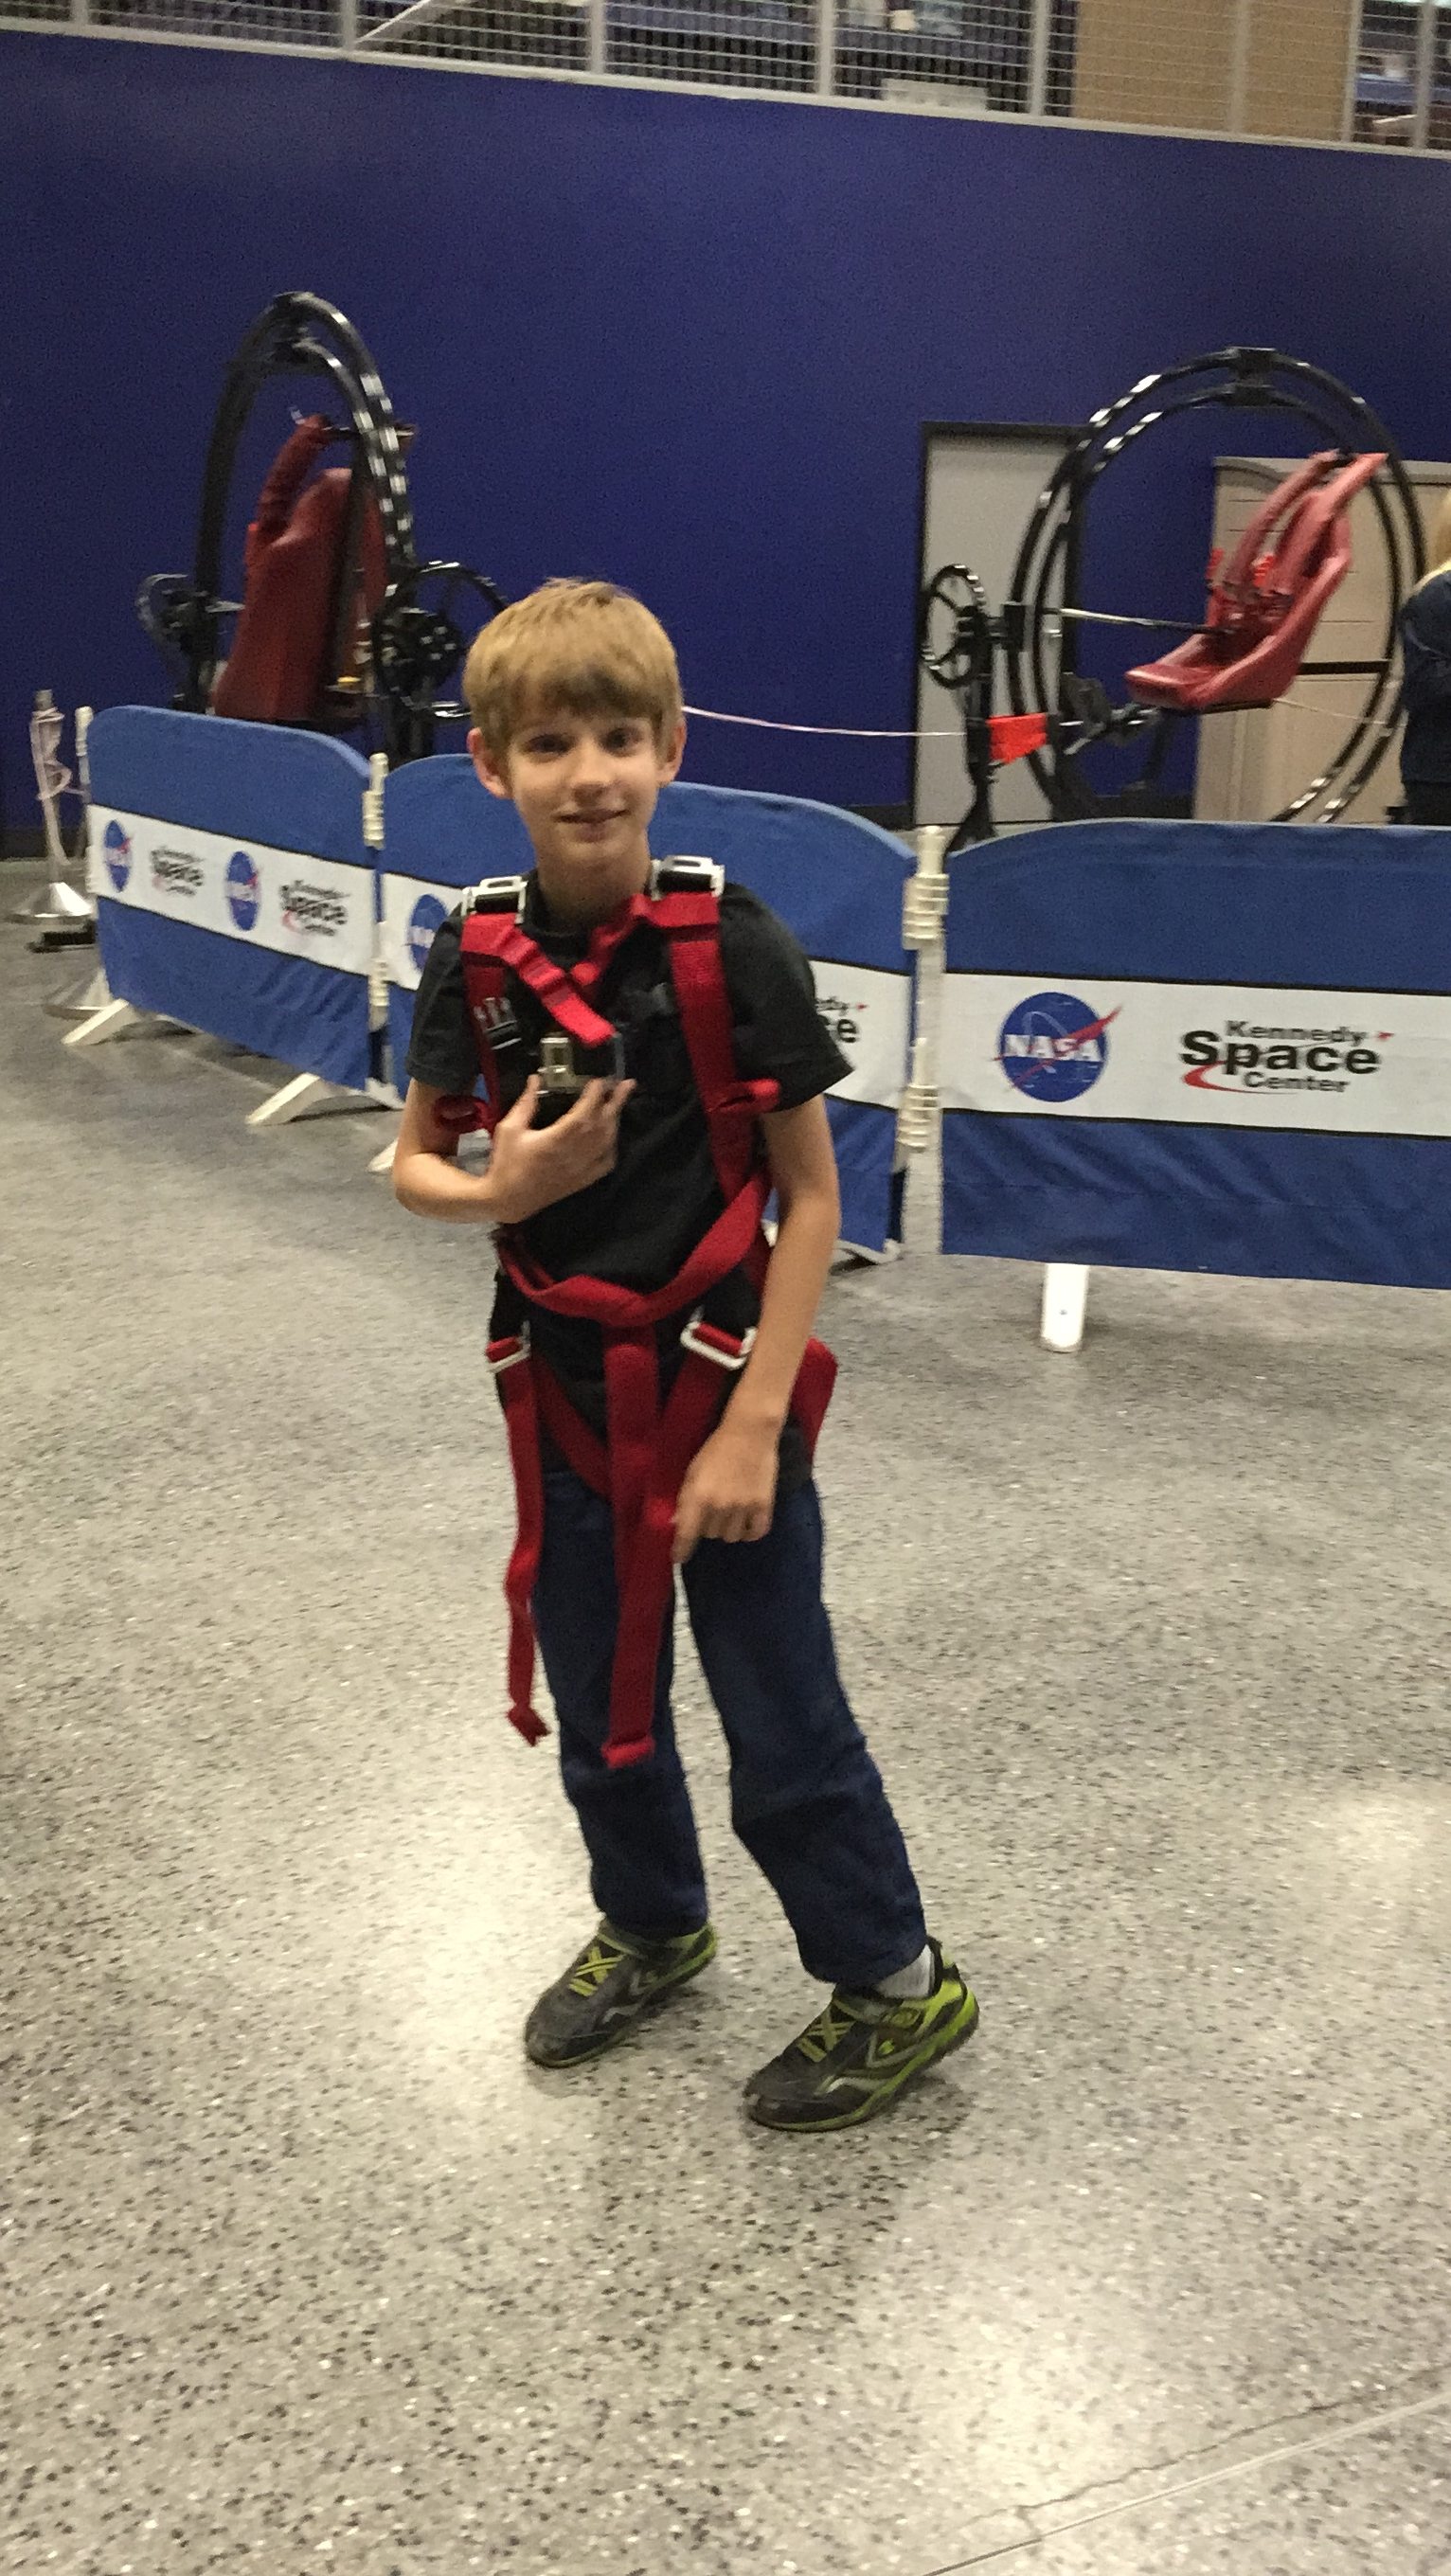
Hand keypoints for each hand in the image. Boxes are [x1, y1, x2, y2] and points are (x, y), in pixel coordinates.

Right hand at [486, 1075, 635, 1225]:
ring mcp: (581, 1169)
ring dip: (615, 1121)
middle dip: (616, 1102)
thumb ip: (526, 1103)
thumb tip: (536, 1079)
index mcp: (555, 1140)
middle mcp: (573, 1154)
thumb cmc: (506, 1163)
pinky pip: (606, 1163)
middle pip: (602, 1125)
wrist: (508, 1200)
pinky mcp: (583, 1180)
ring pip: (607, 1142)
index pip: (583, 1114)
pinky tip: (612, 1135)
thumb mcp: (509, 1128)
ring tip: (619, 1103)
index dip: (594, 1096)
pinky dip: (613, 1146)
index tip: (599, 1080)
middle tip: (627, 1084)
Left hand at [672, 1420, 778, 1564]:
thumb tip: (678, 1523)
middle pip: (710, 1535)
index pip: (687, 1533)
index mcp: (698, 1496)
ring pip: (731, 1536)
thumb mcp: (693, 1471)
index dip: (681, 1550)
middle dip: (708, 1526)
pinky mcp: (764, 1505)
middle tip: (712, 1509)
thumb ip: (685, 1499)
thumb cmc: (716, 1449)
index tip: (678, 1558)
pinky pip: (755, 1533)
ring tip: (730, 1512)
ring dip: (728, 1528)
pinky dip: (749, 1531)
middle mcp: (720, 1506)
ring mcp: (743, 1507)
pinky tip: (746, 1522)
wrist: (750, 1433)